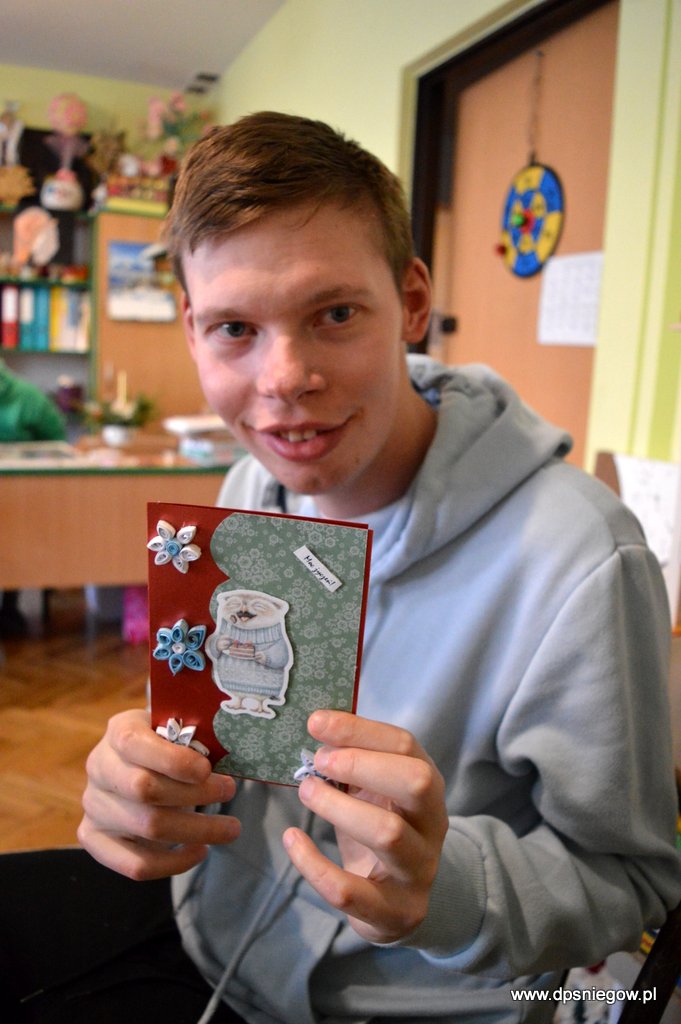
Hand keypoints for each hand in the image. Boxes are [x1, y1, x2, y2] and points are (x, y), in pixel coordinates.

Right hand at [78, 709, 239, 880]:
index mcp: (119, 731)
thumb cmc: (167, 743)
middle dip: (195, 793)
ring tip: (230, 828)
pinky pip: (135, 864)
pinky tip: (199, 850)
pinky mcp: (96, 839)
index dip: (172, 760)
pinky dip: (174, 863)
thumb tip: (226, 757)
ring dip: (197, 830)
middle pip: (144, 789)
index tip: (206, 769)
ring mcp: (94, 806)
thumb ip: (193, 738)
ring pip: (147, 827)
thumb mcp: (177, 727)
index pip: (135, 744)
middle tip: (229, 791)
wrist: (135, 764)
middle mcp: (100, 768)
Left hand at [283, 710, 447, 943]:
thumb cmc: (380, 831)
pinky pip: (349, 890)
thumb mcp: (374, 793)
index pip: (405, 746)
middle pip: (416, 782)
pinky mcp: (394, 912)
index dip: (360, 730)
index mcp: (428, 787)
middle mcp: (432, 825)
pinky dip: (313, 863)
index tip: (317, 723)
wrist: (400, 906)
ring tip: (306, 791)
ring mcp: (418, 871)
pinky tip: (292, 840)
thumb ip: (354, 763)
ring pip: (388, 833)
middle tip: (319, 761)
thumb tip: (318, 728)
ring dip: (338, 807)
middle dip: (362, 764)